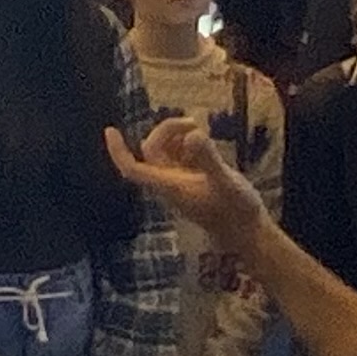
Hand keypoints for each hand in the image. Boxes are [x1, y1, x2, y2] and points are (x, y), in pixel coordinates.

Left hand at [105, 114, 267, 244]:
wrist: (246, 232)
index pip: (133, 169)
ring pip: (166, 151)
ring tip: (201, 131)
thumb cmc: (236, 211)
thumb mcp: (225, 182)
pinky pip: (182, 156)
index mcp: (170, 186)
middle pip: (152, 150)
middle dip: (167, 131)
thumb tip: (192, 135)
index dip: (119, 151)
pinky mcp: (193, 180)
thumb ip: (209, 159)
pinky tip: (207, 146)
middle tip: (194, 123)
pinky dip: (189, 144)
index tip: (110, 130)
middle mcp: (171, 184)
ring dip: (178, 136)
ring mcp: (181, 182)